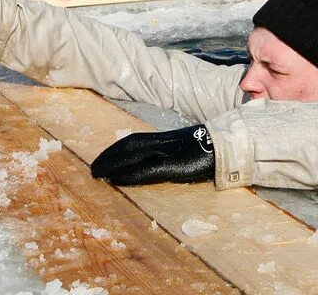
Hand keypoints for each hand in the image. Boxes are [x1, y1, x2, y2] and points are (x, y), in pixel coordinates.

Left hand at [91, 125, 214, 184]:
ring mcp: (166, 152)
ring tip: (98, 174)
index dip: (115, 149)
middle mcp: (161, 142)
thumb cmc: (207, 149)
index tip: (102, 158)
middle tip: (93, 169)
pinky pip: (145, 169)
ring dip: (112, 165)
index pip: (133, 140)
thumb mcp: (182, 149)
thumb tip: (154, 163)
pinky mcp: (171, 165)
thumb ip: (168, 153)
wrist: (224, 146)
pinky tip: (117, 180)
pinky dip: (129, 174)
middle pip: (127, 146)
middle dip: (108, 157)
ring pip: (132, 156)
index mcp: (163, 138)